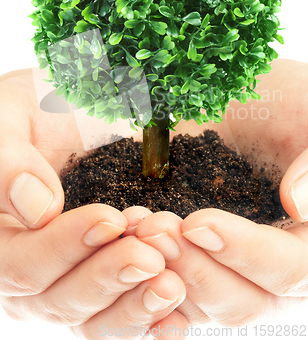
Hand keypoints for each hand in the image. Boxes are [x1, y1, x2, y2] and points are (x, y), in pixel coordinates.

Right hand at [0, 70, 185, 336]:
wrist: (63, 113)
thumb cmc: (30, 111)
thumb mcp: (9, 119)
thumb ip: (9, 162)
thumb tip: (35, 208)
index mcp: (0, 238)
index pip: (23, 264)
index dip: (65, 247)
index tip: (111, 220)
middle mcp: (29, 272)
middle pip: (60, 300)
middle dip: (108, 278)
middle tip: (151, 257)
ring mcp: (68, 280)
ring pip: (94, 319)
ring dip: (134, 305)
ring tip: (172, 283)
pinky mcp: (104, 280)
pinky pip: (122, 313)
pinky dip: (151, 318)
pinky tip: (179, 310)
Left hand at [132, 59, 307, 328]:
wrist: (240, 100)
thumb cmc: (284, 105)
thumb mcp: (307, 116)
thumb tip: (298, 207)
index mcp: (307, 241)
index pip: (288, 270)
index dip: (245, 252)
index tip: (199, 222)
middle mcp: (270, 265)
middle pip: (241, 301)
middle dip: (194, 268)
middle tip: (155, 228)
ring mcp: (228, 265)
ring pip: (200, 302)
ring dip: (163, 274)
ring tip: (135, 229)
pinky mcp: (192, 255)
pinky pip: (169, 292)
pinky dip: (143, 282)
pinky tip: (120, 253)